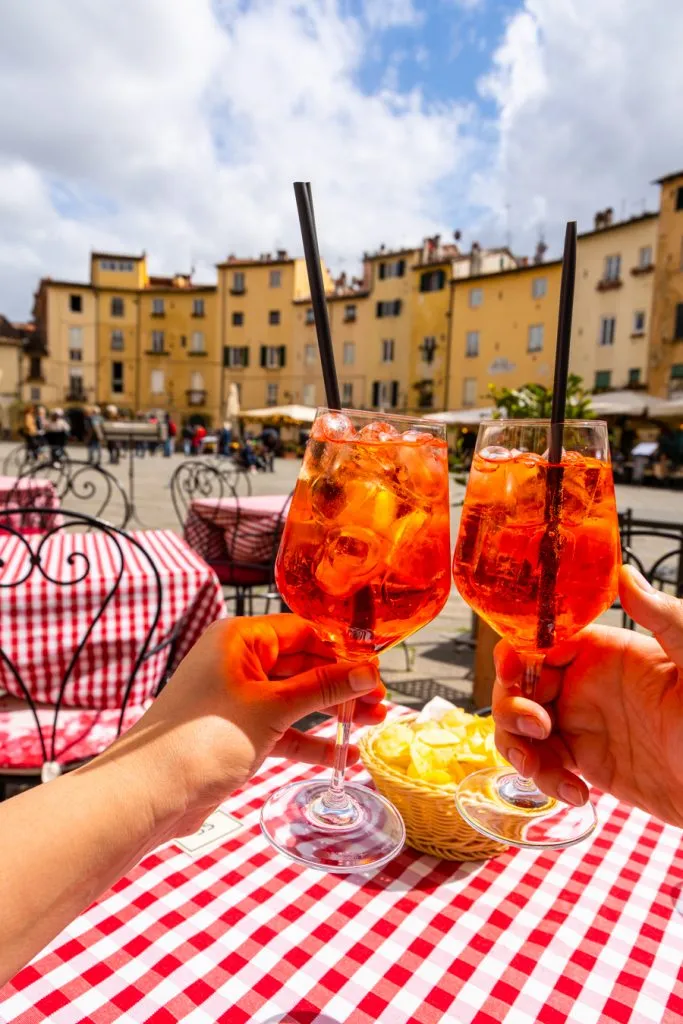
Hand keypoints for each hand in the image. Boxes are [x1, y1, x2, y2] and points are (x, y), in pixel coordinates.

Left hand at [105, 615, 385, 837]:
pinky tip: (345, 754)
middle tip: (382, 701)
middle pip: (304, 666)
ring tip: (374, 724)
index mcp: (240, 640)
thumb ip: (323, 688)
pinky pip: (284, 730)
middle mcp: (238, 663)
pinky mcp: (238, 734)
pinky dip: (312, 741)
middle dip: (343, 684)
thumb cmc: (203, 737)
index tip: (377, 669)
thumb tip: (368, 670)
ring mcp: (238, 700)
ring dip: (333, 712)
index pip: (303, 632)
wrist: (150, 793)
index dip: (343, 650)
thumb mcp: (272, 707)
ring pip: (297, 700)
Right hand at [492, 566, 682, 826]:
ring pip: (518, 727)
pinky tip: (575, 792)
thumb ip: (663, 616)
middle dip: (511, 706)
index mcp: (603, 652)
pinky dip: (544, 779)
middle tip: (537, 728)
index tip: (512, 670)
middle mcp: (583, 684)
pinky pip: (541, 764)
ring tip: (543, 769)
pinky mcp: (583, 762)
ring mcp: (580, 724)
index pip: (541, 640)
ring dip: (518, 749)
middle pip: (518, 683)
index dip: (517, 652)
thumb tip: (625, 574)